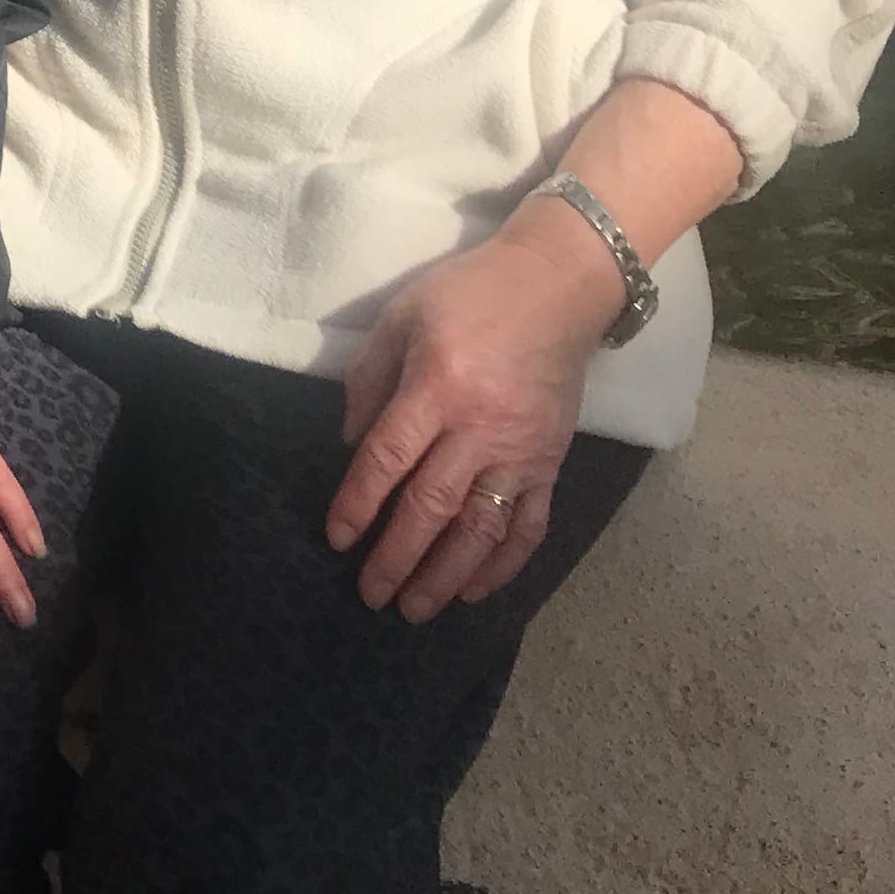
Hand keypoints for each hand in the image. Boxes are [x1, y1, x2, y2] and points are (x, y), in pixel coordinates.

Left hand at [325, 209, 625, 622]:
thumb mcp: (402, 316)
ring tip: (417, 608)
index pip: (388, 460)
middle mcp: (480, 427)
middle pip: (431, 507)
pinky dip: (505, 563)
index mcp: (436, 386)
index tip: (337, 540)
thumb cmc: (468, 294)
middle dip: (397, 557)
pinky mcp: (552, 462)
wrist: (557, 285)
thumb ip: (370, 380)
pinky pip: (531, 524)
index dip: (358, 504)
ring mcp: (522, 451)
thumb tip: (352, 445)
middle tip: (371, 596)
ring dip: (446, 575)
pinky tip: (476, 590)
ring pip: (481, 529)